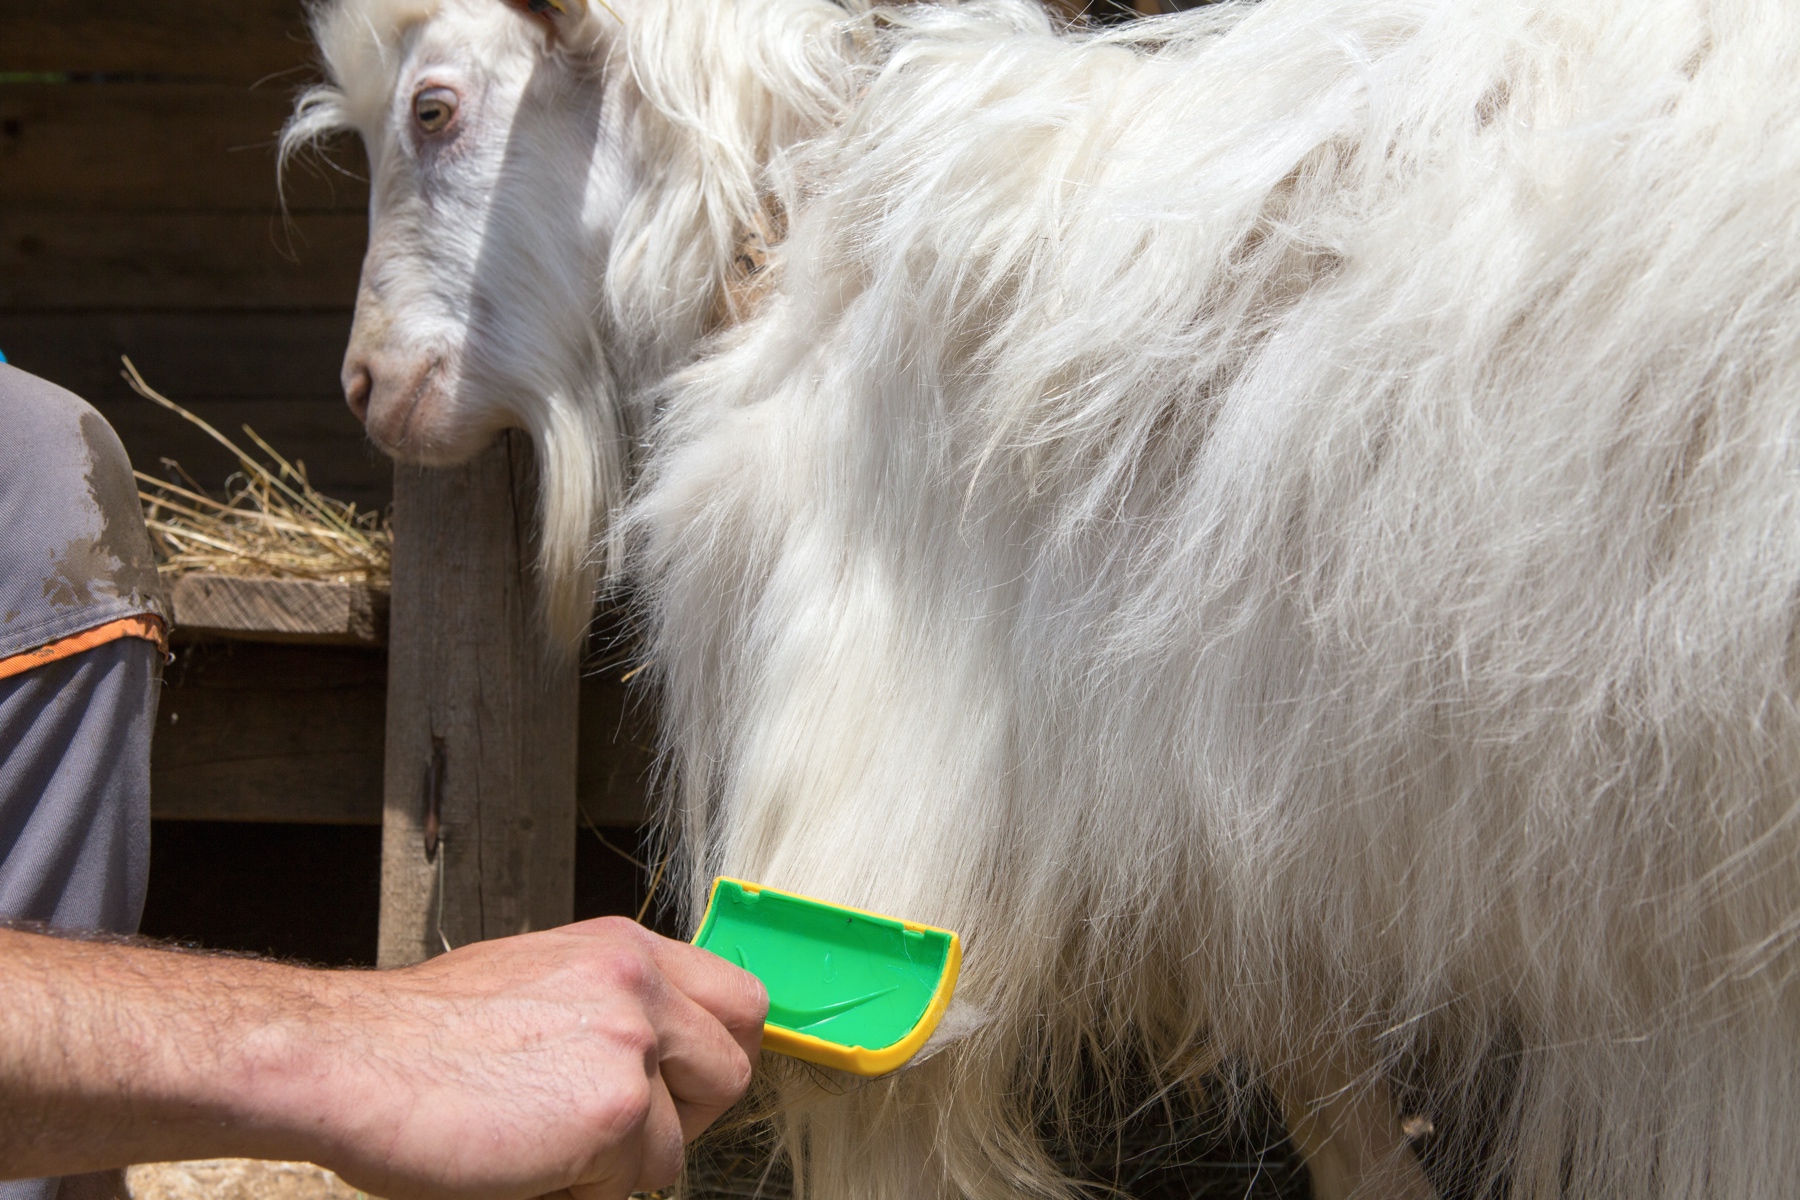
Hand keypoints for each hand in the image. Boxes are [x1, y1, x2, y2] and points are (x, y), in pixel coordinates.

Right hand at [0, 918, 764, 1199]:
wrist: (347, 1059)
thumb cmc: (418, 1040)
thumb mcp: (534, 985)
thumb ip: (606, 1011)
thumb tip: (656, 1071)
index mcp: (622, 948)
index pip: (739, 1002)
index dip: (712, 1059)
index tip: (676, 1095)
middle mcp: (639, 981)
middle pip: (732, 1070)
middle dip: (686, 1119)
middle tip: (613, 1139)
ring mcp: (631, 1042)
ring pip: (678, 1145)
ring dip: (618, 1167)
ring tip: (540, 1150)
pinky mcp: (615, 1108)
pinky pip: (632, 1183)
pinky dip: (580, 1193)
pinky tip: (524, 1167)